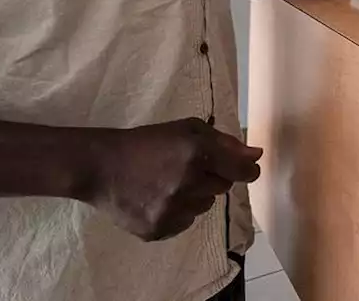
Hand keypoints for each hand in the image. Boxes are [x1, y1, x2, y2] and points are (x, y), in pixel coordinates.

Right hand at [84, 118, 261, 241]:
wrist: (102, 167)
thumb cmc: (147, 142)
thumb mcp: (186, 129)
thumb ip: (224, 141)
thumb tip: (256, 155)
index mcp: (196, 152)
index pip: (242, 170)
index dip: (246, 169)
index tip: (242, 168)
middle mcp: (187, 183)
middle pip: (223, 187)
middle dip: (212, 177)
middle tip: (187, 167)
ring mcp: (172, 210)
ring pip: (204, 206)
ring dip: (195, 196)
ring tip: (168, 182)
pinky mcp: (159, 229)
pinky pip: (185, 223)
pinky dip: (178, 212)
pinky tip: (158, 198)